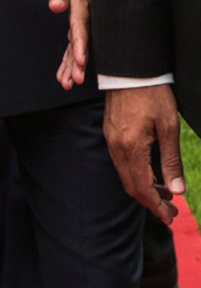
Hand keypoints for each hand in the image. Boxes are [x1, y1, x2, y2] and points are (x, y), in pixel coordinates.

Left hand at [49, 0, 89, 89]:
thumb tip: (55, 6)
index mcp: (82, 5)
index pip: (81, 27)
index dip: (80, 44)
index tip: (79, 60)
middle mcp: (85, 17)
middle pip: (82, 42)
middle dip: (79, 63)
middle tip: (75, 80)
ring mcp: (83, 23)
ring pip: (77, 47)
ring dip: (72, 66)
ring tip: (67, 84)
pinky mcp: (79, 26)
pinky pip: (74, 45)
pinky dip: (69, 60)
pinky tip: (64, 75)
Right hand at [104, 85, 185, 223]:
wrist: (129, 69)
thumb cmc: (152, 95)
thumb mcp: (169, 127)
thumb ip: (171, 161)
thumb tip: (177, 190)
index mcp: (131, 147)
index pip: (142, 186)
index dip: (156, 206)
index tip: (170, 217)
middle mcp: (116, 146)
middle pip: (130, 185)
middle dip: (151, 202)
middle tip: (171, 212)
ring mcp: (111, 139)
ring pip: (125, 175)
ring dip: (144, 188)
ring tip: (166, 194)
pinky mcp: (111, 132)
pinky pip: (121, 162)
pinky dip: (136, 174)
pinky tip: (151, 174)